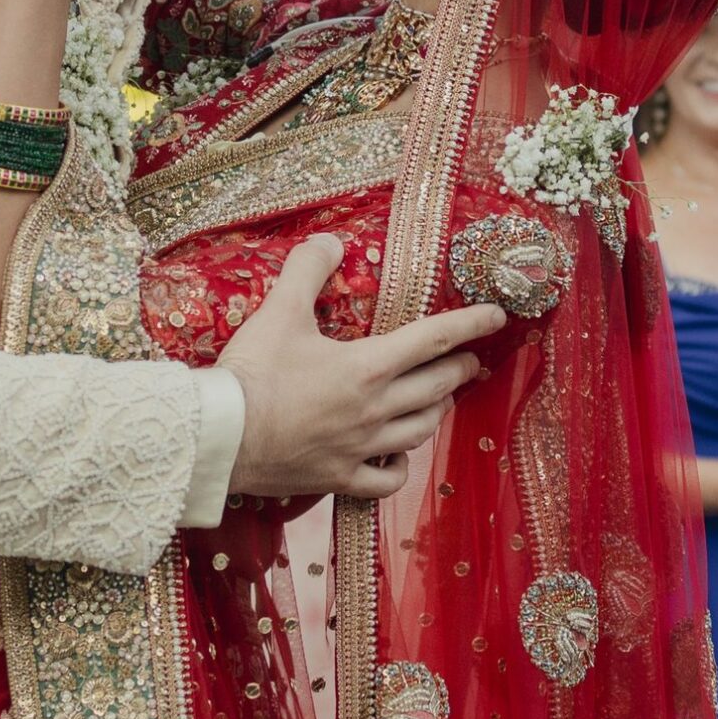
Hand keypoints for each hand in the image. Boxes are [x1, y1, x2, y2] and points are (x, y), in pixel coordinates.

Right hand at [220, 233, 505, 498]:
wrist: (219, 438)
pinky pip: (387, 479)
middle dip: (459, 369)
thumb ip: (307, 269)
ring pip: (420, 431)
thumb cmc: (250, 374)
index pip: (434, 339)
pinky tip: (398, 455)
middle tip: (469, 359)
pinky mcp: (339, 478)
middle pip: (436, 387)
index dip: (470, 324)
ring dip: (437, 410)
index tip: (498, 316)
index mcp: (367, 366)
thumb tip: (330, 239)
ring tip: (440, 398)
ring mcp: (360, 448)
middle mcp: (374, 410)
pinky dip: (400, 465)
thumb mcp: (278, 311)